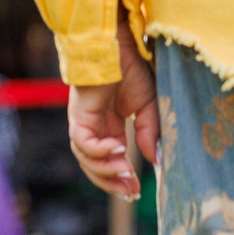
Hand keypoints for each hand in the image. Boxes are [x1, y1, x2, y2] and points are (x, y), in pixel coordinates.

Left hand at [69, 17, 158, 198]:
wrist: (119, 43)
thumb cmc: (133, 67)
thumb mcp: (150, 105)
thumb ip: (149, 133)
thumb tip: (155, 160)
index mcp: (109, 125)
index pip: (110, 159)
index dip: (121, 176)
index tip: (137, 190)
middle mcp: (93, 126)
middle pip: (93, 165)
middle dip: (111, 181)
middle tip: (129, 192)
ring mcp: (83, 120)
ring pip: (85, 158)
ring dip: (105, 169)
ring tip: (125, 173)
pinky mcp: (78, 113)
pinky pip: (82, 142)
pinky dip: (99, 150)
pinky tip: (118, 149)